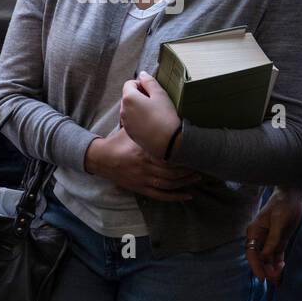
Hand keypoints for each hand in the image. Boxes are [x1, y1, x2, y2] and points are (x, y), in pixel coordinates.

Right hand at [84, 127, 200, 201]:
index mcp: (144, 152)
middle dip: (188, 170)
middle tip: (201, 164)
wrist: (101, 159)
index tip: (194, 151)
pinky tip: (188, 196)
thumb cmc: (118, 141)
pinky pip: (161, 196)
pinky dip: (175, 197)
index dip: (183, 156)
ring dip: (185, 182)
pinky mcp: (141, 188)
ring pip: (169, 184)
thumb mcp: (131, 129)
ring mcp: (144, 180)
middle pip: (172, 172)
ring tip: (197, 177)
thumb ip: (145, 123)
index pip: (168, 157)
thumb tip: (155, 103)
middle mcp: (146, 168)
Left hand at [118, 71, 181, 157]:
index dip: (140, 84)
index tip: (152, 91)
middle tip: (154, 101)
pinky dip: (139, 119)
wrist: (168, 142)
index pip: (129, 83)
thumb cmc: (165, 116)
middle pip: (128, 97)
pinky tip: (151, 123)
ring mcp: (125, 123)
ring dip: (138, 108)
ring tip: (154, 113)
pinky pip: (132, 121)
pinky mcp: (130, 133)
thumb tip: (142, 74)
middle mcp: (123, 110)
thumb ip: (149, 82)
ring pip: (129, 109)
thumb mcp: (160, 94)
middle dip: (139, 96)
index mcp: (129, 98)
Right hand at [245, 185, 301, 284]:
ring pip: (267, 259)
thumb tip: (265, 256)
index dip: (256, 266)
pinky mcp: (279, 240)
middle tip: (274, 280)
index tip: (262, 278)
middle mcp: (259, 237)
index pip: (252, 253)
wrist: (292, 195)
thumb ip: (272, 239)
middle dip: (265, 270)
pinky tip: (281, 270)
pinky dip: (278, 264)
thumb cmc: (283, 205)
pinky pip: (276, 255)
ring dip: (271, 269)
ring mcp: (269, 240)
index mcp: (255, 232)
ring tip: (278, 279)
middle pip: (259, 258)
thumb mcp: (279, 222)